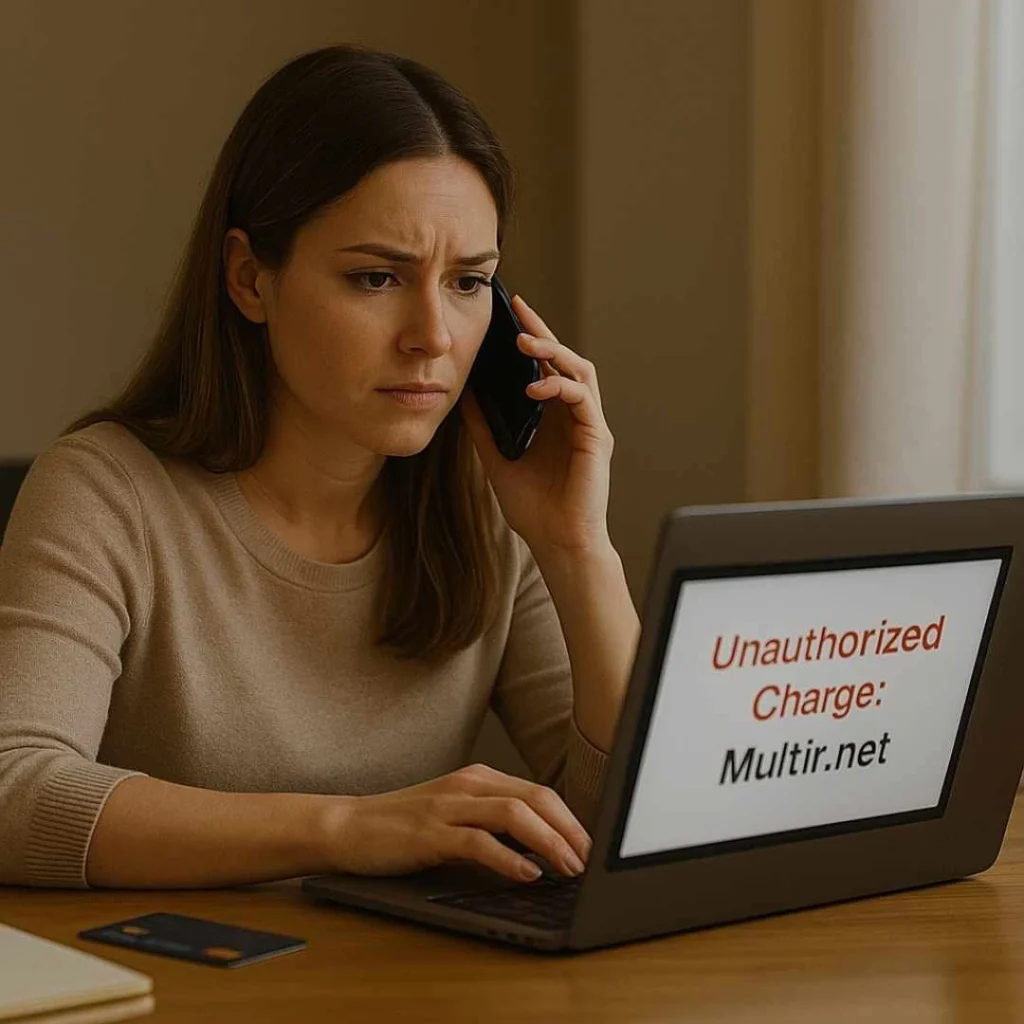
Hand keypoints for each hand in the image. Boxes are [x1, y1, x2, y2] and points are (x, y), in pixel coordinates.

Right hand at [320, 763, 591, 882]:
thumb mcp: (455, 815)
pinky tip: (526, 874)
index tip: (588, 846)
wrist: (347, 826)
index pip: (538, 792)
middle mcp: (467, 785)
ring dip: (548, 842)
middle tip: (588, 859)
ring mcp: (448, 806)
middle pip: (534, 798)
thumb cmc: (403, 826)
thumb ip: (492, 823)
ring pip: (513, 815)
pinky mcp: (429, 833)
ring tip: (567, 868)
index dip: (569, 819)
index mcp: (478, 778)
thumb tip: (539, 848)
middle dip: (568, 830)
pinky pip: (477, 842)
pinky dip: (508, 858)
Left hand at [460, 294, 613, 555]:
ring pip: (580, 371)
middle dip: (543, 333)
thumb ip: (483, 426)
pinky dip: (560, 386)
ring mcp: (589, 425)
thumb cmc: (534, 508)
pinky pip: (583, 399)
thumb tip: (463, 393)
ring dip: (554, 353)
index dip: (532, 338)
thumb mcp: (496, 458)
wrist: (557, 543)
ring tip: (525, 344)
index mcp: (553, 418)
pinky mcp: (597, 438)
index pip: (545, 368)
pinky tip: (536, 388)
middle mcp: (574, 416)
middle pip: (565, 360)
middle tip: (520, 311)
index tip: (511, 313)